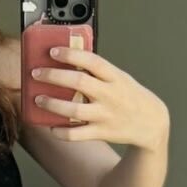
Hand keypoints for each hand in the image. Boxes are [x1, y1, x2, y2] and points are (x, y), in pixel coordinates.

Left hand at [31, 45, 168, 149]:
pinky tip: (51, 127)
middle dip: (54, 76)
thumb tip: (68, 60)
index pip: (92, 60)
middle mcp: (110, 94)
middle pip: (79, 82)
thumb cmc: (128, 95)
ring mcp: (106, 115)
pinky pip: (77, 134)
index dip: (71, 54)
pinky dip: (62, 132)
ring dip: (52, 104)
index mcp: (115, 77)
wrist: (151, 122)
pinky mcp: (102, 133)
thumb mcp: (119, 77)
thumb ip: (98, 71)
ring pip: (74, 110)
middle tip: (36, 73)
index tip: (52, 51)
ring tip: (38, 99)